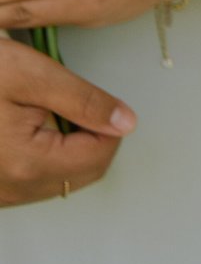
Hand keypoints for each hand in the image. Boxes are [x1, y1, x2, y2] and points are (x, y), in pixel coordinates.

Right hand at [0, 41, 134, 204]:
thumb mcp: (29, 74)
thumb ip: (83, 100)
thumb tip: (125, 122)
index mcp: (28, 163)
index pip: (100, 156)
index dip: (106, 125)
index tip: (89, 101)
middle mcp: (11, 188)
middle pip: (82, 173)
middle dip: (86, 139)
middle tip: (60, 105)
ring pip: (57, 180)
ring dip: (62, 150)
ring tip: (33, 115)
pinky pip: (29, 181)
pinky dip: (37, 158)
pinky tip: (18, 129)